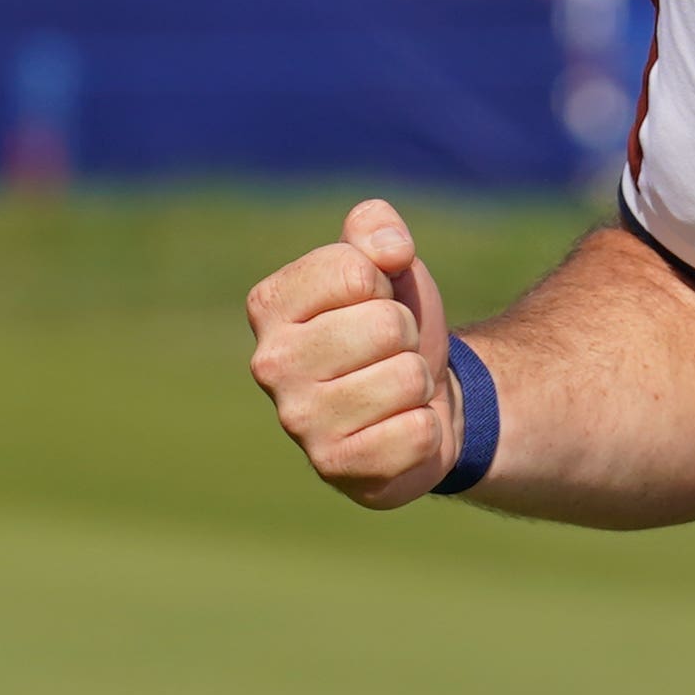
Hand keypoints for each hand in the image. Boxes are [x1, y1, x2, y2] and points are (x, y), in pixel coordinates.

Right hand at [245, 198, 456, 508]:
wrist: (420, 400)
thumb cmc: (393, 324)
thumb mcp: (387, 264)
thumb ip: (376, 228)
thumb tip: (390, 248)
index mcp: (271, 305)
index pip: (355, 269)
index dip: (387, 281)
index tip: (376, 301)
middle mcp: (270, 364)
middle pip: (386, 325)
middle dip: (407, 335)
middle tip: (390, 352)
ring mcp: (298, 422)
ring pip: (406, 378)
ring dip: (417, 382)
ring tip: (393, 390)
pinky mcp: (334, 467)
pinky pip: (415, 432)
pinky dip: (425, 429)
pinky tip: (397, 429)